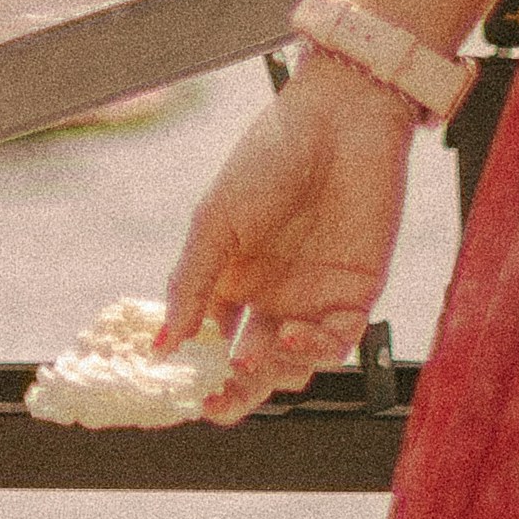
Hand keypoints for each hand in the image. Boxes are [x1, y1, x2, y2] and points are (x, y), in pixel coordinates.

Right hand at [163, 56, 413, 419]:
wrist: (339, 118)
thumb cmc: (270, 156)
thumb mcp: (216, 219)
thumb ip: (191, 284)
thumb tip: (161, 345)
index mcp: (232, 279)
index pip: (212, 345)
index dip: (198, 374)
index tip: (183, 393)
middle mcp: (272, 295)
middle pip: (252, 368)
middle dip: (234, 393)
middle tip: (218, 400)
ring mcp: (314, 298)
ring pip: (294, 366)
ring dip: (273, 372)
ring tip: (255, 354)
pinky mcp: (356, 294)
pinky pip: (338, 344)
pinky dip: (316, 351)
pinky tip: (298, 333)